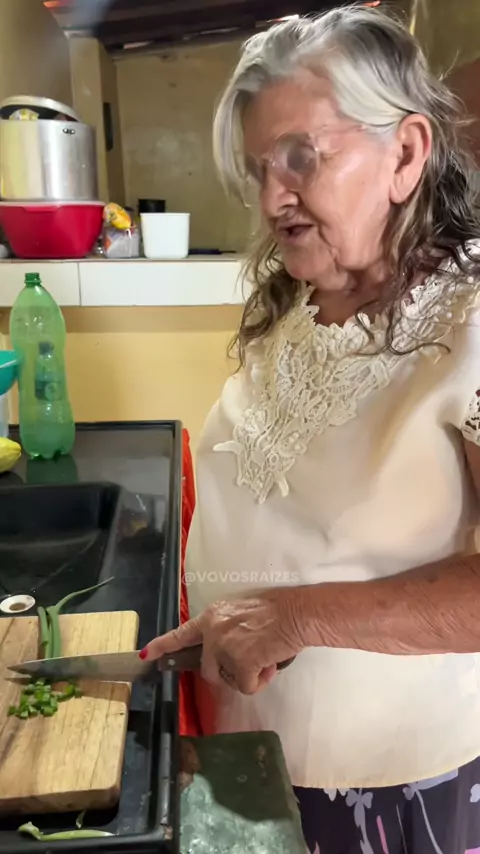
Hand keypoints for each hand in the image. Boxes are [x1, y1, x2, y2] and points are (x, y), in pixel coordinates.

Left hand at [141, 587, 304, 694]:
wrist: (297, 613)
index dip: (163, 645)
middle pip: (208, 669)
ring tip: (265, 657)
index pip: (182, 633)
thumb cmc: (277, 610)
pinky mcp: (241, 663)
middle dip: (227, 673)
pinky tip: (271, 664)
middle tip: (250, 663)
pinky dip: (260, 681)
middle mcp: (214, 631)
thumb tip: (227, 648)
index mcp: (213, 616)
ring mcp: (225, 648)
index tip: (145, 654)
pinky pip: (247, 687)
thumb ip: (227, 628)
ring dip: (247, 676)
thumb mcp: (242, 612)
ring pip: (229, 679)